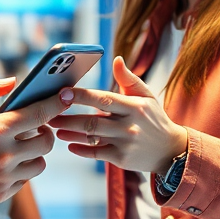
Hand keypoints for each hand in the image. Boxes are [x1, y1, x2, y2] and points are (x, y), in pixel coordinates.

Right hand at [0, 76, 73, 211]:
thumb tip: (9, 81)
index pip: (39, 113)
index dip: (57, 102)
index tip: (67, 95)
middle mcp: (5, 155)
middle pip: (46, 141)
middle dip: (44, 130)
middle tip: (30, 125)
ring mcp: (4, 177)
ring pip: (39, 163)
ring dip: (34, 152)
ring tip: (19, 145)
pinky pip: (24, 181)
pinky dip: (21, 170)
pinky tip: (6, 162)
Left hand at [49, 56, 186, 173]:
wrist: (171, 150)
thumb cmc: (154, 119)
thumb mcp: (146, 96)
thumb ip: (128, 78)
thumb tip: (116, 59)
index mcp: (134, 106)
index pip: (103, 98)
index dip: (81, 95)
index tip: (62, 92)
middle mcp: (129, 125)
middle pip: (92, 120)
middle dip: (67, 117)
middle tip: (48, 114)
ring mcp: (125, 143)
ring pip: (91, 137)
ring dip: (70, 132)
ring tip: (54, 128)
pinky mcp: (122, 159)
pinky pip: (96, 154)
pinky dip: (81, 150)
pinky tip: (69, 145)